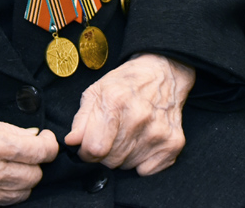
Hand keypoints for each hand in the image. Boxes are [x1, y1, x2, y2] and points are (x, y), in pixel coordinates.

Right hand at [0, 108, 57, 206]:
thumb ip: (6, 128)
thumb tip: (31, 134)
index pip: (41, 152)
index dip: (49, 145)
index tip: (45, 139)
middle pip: (36, 175)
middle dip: (35, 162)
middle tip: (25, 152)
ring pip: (23, 193)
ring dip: (22, 179)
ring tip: (8, 166)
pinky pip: (3, 203)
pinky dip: (6, 192)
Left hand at [65, 54, 195, 174]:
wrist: (163, 72)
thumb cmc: (125, 83)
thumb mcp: (96, 91)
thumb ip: (81, 119)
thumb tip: (71, 142)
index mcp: (115, 102)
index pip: (95, 148)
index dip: (85, 152)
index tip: (87, 146)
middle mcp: (139, 117)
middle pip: (111, 160)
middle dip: (104, 153)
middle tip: (110, 135)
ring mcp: (158, 131)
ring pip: (127, 166)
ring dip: (122, 156)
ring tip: (127, 133)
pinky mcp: (173, 143)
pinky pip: (146, 171)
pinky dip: (141, 161)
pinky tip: (142, 140)